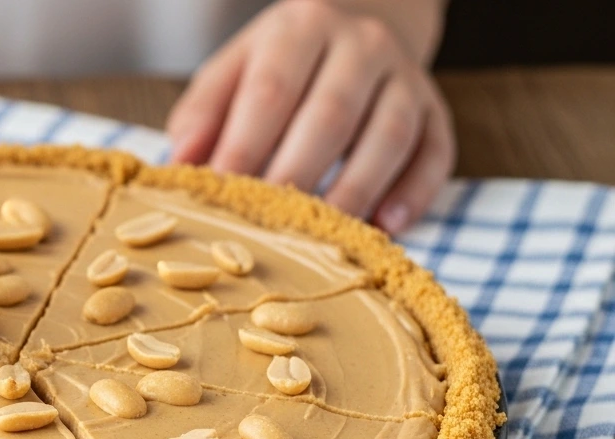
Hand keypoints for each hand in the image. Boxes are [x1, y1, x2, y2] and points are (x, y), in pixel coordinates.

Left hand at [166, 0, 454, 233]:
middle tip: (267, 225)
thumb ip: (204, 112)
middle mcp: (361, 45)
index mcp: (300, 28)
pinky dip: (415, 193)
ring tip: (324, 238)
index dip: (245, 147)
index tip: (220, 195)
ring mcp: (406, 76)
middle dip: (296, 175)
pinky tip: (387, 227)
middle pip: (331, 115)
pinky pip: (435, 152)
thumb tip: (180, 164)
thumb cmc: (282, 62)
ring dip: (355, 190)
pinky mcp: (437, 109)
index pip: (271, 91)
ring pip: (389, 135)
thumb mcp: (234, 69)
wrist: (365, 19)